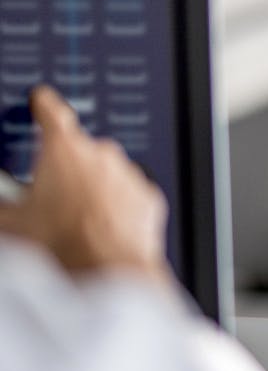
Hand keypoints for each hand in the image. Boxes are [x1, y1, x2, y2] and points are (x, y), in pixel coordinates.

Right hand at [0, 85, 169, 280]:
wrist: (108, 271)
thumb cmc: (63, 245)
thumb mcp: (11, 223)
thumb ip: (0, 205)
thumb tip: (0, 206)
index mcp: (63, 149)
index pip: (52, 112)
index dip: (44, 104)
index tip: (42, 100)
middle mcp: (101, 154)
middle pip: (80, 150)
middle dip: (68, 169)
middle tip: (54, 198)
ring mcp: (129, 175)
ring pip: (108, 173)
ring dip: (95, 187)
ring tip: (79, 219)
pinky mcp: (149, 197)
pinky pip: (130, 194)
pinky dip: (120, 205)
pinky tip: (105, 227)